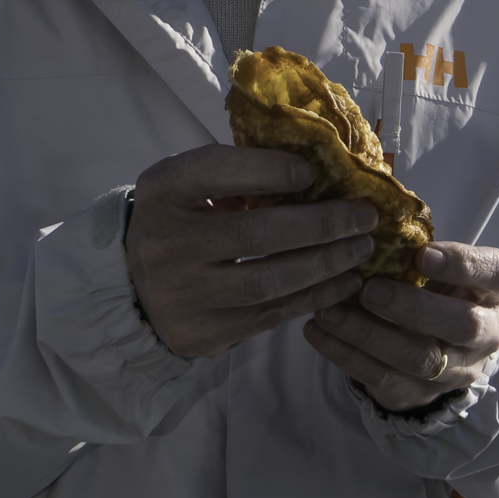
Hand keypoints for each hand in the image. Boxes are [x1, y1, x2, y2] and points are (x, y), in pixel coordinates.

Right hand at [124, 145, 378, 358]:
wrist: (133, 287)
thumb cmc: (180, 221)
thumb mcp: (188, 185)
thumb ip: (236, 173)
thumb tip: (319, 166)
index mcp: (163, 192)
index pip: (214, 173)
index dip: (267, 170)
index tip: (312, 171)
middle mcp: (167, 244)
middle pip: (254, 234)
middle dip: (320, 224)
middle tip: (365, 216)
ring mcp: (184, 294)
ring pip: (268, 282)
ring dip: (326, 264)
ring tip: (362, 248)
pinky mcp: (203, 332)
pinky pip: (270, 316)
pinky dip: (314, 297)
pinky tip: (345, 282)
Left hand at [303, 243, 498, 413]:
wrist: (441, 346)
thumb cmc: (437, 288)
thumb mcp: (443, 265)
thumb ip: (420, 248)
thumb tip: (367, 217)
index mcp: (495, 289)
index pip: (492, 273)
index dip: (461, 265)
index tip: (422, 254)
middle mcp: (486, 333)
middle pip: (459, 325)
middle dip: (411, 307)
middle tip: (368, 289)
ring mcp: (455, 370)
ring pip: (417, 358)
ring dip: (368, 333)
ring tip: (329, 310)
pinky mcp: (419, 393)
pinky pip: (381, 379)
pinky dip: (344, 354)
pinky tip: (317, 331)